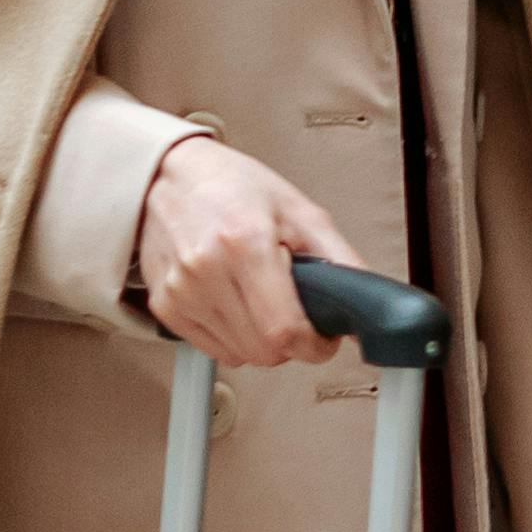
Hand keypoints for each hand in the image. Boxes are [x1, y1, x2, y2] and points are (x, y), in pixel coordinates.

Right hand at [133, 131, 354, 368]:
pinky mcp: (164, 306)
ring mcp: (180, 292)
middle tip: (293, 310)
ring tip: (259, 297)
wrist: (169, 176)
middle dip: (291, 342)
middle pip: (264, 351)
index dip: (314, 345)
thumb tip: (367, 303)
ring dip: (261, 340)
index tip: (322, 338)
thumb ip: (340, 259)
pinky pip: (214, 349)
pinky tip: (234, 301)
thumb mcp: (299, 211)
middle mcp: (206, 270)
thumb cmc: (234, 187)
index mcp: (245, 243)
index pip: (284, 331)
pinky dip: (233, 337)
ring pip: (241, 356)